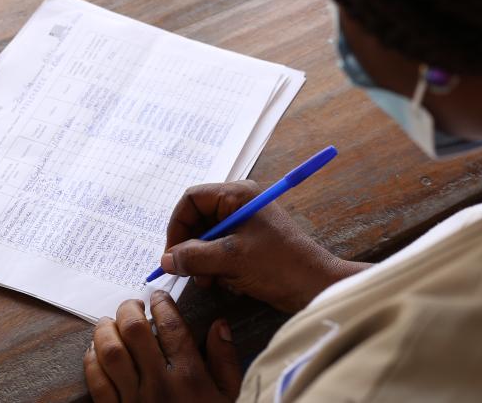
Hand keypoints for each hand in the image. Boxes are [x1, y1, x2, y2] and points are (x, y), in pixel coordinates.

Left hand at [84, 290, 240, 402]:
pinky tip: (95, 351)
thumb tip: (218, 325)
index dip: (161, 303)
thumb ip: (225, 360)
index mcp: (190, 376)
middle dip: (129, 308)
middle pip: (134, 330)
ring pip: (110, 352)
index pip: (170, 326)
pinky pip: (96, 383)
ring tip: (109, 322)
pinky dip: (91, 361)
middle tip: (131, 305)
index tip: (158, 297)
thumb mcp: (230, 397)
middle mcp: (160, 384)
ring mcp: (134, 401)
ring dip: (106, 330)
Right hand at [161, 180, 368, 312]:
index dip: (177, 225)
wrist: (316, 287)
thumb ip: (194, 256)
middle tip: (188, 272)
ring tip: (210, 281)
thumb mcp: (231, 259)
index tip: (171, 253)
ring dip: (203, 261)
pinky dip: (218, 267)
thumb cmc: (279, 265)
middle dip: (191, 247)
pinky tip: (227, 282)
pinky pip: (221, 251)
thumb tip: (166, 259)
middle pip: (198, 219)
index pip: (192, 199)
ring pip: (207, 238)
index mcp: (237, 195)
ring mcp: (246, 224)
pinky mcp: (250, 244)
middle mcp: (240, 204)